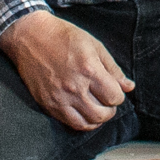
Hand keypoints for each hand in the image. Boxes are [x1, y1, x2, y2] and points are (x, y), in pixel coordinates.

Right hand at [0, 10, 133, 130]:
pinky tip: (84, 112)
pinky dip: (82, 122)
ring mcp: (60, 98)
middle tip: (106, 100)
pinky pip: (70, 123)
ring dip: (97, 118)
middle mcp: (75, 87)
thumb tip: (129, 87)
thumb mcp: (94, 46)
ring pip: (88, 123)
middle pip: (103, 114)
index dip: (118, 95)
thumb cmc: (64, 37)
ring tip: (96, 108)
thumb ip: (113, 69)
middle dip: (110, 109)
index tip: (113, 89)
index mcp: (89, 70)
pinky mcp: (48, 104)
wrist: (31, 36)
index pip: (115, 97)